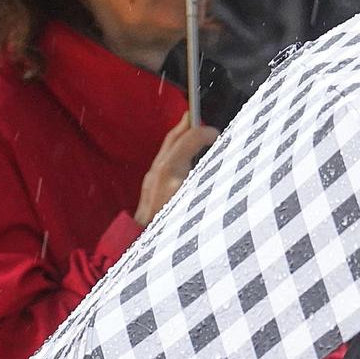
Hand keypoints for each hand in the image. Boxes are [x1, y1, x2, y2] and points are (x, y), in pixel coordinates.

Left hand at [136, 112, 218, 226]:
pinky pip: (165, 158)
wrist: (143, 243)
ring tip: (194, 128)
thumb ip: (205, 178)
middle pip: (173, 139)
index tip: (217, 133)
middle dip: (187, 125)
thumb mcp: (195, 201)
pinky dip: (177, 149)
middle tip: (200, 115)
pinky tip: (186, 153)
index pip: (188, 140)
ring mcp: (152, 177)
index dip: (204, 133)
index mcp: (170, 172)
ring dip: (182, 136)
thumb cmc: (172, 225)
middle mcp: (158, 171)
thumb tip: (216, 158)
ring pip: (167, 148)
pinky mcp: (150, 185)